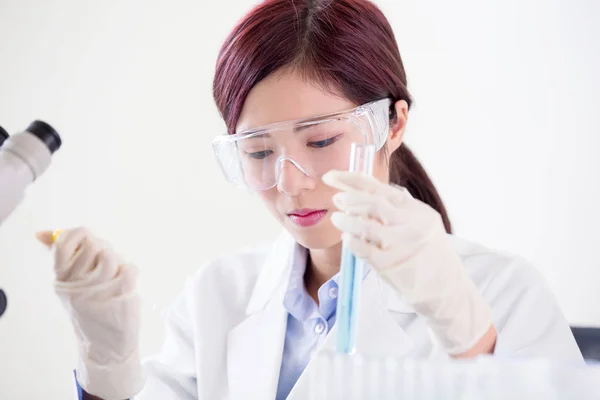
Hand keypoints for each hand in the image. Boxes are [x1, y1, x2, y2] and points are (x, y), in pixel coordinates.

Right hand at [37, 227, 143, 398]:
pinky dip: (128, 272)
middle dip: (101, 249)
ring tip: (112, 275)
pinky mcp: (121, 292)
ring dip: (116, 261)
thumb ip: (62, 258)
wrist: (105, 345)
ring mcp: (99, 289)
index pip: (63, 243)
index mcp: (62, 279)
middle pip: (92, 244)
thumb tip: (44, 233)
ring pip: (111, 255)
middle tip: (101, 264)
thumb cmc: (88, 309)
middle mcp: (77, 284)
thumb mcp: (69, 286)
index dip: (79, 235)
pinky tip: (122, 286)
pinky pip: (129, 267)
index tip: (86, 241)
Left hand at [323, 170, 493, 355]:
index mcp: (417, 210)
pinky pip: (364, 250)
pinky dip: (352, 242)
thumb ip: (394, 210)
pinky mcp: (391, 266)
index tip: (331, 176)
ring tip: (337, 218)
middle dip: (349, 198)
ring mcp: (401, 245)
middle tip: (336, 199)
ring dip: (347, 221)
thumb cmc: (428, 255)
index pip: (379, 188)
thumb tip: (356, 194)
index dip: (351, 179)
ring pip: (366, 226)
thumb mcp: (419, 224)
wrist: (447, 289)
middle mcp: (411, 224)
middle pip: (373, 203)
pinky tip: (347, 239)